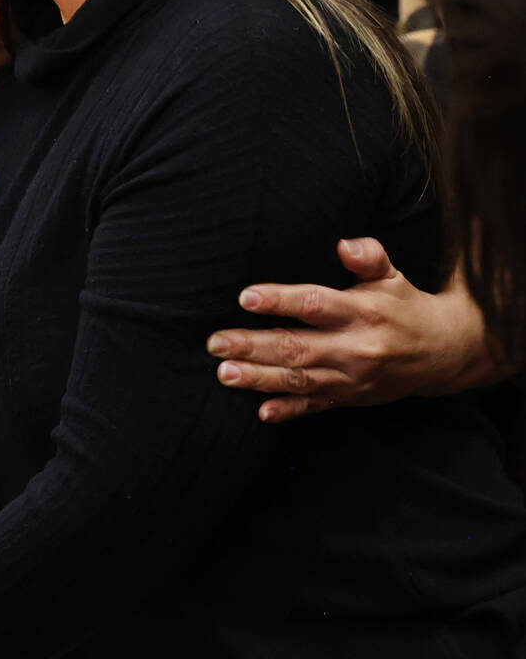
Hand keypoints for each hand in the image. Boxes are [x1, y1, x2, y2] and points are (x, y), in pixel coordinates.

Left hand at [207, 238, 501, 422]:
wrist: (442, 353)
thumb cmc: (403, 305)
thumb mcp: (392, 274)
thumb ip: (368, 255)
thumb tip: (343, 245)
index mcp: (362, 312)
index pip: (314, 304)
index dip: (280, 300)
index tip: (246, 297)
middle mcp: (355, 348)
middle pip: (297, 347)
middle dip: (253, 346)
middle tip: (216, 343)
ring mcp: (350, 378)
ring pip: (298, 380)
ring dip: (259, 378)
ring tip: (224, 373)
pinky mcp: (348, 398)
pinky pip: (314, 407)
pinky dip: (288, 411)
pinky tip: (262, 412)